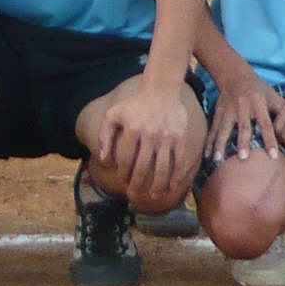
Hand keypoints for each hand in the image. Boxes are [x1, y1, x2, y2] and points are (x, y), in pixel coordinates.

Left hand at [97, 77, 195, 204]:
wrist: (161, 90)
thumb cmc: (134, 104)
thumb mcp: (113, 114)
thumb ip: (105, 136)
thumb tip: (104, 160)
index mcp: (132, 129)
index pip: (126, 159)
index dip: (123, 174)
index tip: (123, 182)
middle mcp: (150, 134)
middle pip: (143, 168)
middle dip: (138, 185)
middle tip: (134, 196)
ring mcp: (167, 137)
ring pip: (162, 168)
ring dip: (157, 186)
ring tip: (153, 196)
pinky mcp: (180, 137)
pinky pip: (179, 161)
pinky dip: (177, 176)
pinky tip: (172, 186)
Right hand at [204, 69, 283, 162]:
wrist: (234, 74)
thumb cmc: (259, 89)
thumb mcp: (272, 95)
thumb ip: (282, 111)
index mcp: (259, 104)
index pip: (266, 124)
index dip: (270, 140)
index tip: (274, 156)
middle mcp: (243, 107)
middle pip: (243, 127)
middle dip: (243, 142)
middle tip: (243, 158)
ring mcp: (228, 110)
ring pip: (224, 129)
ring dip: (220, 144)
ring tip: (217, 160)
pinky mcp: (218, 112)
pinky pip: (213, 129)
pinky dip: (209, 142)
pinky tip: (207, 156)